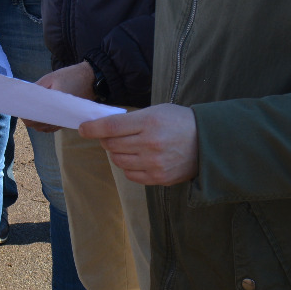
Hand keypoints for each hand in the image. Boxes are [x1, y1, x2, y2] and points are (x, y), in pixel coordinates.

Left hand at [26, 62, 97, 131]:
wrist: (92, 78)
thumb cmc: (71, 77)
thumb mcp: (50, 78)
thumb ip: (36, 88)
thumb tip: (23, 97)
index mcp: (56, 107)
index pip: (35, 119)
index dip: (25, 114)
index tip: (19, 107)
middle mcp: (60, 118)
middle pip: (38, 126)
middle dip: (28, 118)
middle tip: (23, 108)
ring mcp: (65, 121)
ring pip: (44, 128)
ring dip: (36, 121)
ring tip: (30, 109)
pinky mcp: (68, 121)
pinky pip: (52, 127)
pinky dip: (44, 123)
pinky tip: (40, 114)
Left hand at [79, 103, 198, 185]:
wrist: (207, 142)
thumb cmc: (179, 122)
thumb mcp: (157, 111)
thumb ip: (132, 120)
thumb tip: (104, 128)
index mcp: (149, 122)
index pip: (111, 127)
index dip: (92, 128)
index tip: (83, 129)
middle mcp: (149, 144)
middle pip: (112, 145)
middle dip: (105, 139)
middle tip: (109, 136)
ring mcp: (154, 163)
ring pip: (118, 160)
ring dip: (115, 153)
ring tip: (125, 146)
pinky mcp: (158, 178)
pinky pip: (130, 174)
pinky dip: (127, 166)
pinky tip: (135, 158)